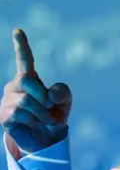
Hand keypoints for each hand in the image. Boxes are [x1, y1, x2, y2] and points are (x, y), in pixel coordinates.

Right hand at [0, 29, 71, 153]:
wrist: (47, 139)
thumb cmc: (53, 116)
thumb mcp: (64, 102)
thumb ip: (62, 92)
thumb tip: (50, 94)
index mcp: (29, 79)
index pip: (24, 60)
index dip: (22, 46)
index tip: (18, 30)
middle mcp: (14, 87)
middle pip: (26, 79)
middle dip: (42, 94)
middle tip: (49, 106)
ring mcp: (7, 101)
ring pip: (27, 100)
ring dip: (43, 113)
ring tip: (46, 120)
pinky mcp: (4, 115)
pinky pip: (21, 114)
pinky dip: (36, 121)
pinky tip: (36, 124)